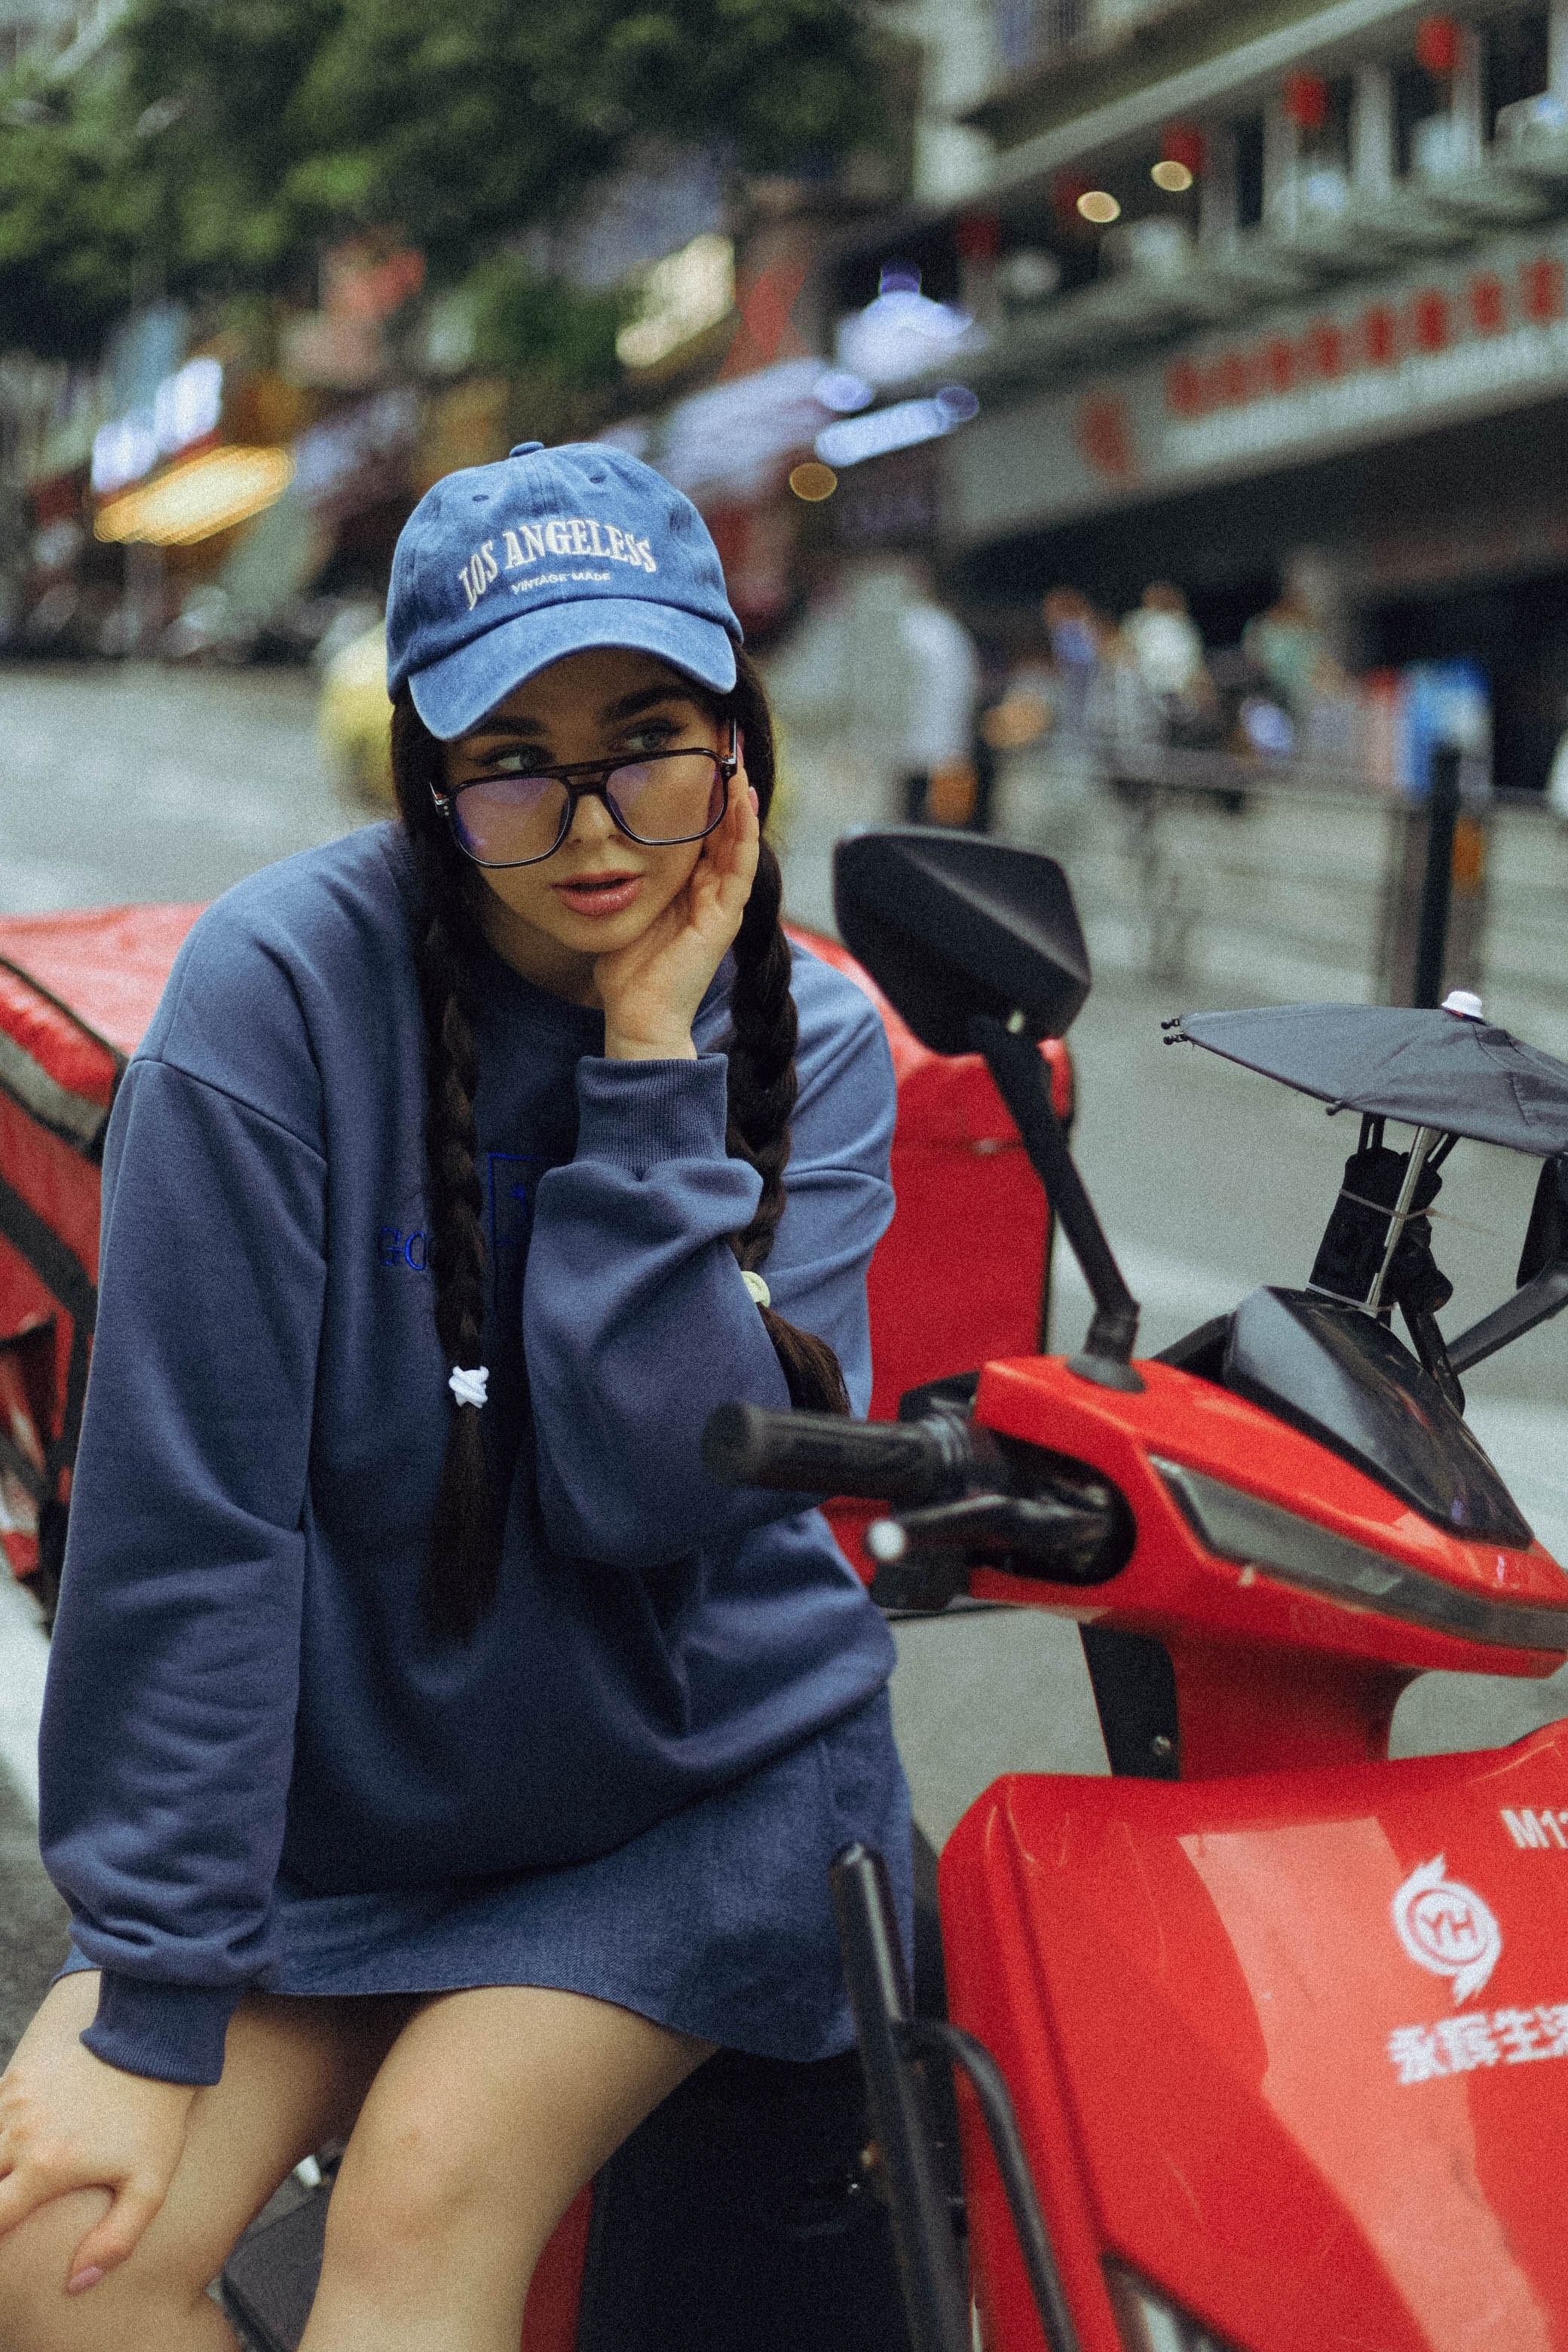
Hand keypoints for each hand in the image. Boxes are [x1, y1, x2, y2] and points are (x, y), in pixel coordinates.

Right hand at [0, 2001, 196, 2294]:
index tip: (8, 2241)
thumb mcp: (149, 2184)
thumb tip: (77, 2284)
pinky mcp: (18, 2076)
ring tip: (19, 2175)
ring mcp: (15, 2102)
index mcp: (45, 2168)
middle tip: (15, 2199)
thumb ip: (116, 2240)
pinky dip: (1, 2133)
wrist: (152, 2040)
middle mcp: (20, 2136)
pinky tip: (22, 2140)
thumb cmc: (155, 2117)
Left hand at [596, 766, 760, 1060]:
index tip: (697, 751)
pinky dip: (743, 831)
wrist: (637, 1016)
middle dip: (726, 785)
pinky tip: (744, 800)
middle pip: (724, 827)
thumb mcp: (623, 904)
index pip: (702, 829)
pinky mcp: (724, 917)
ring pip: (737, 840)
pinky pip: (738, 866)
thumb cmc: (627, 969)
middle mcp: (710, 890)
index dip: (703, 792)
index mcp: (688, 886)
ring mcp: (721, 903)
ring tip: (738, 760)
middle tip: (725, 741)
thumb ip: (624, 875)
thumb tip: (594, 840)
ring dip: (740, 799)